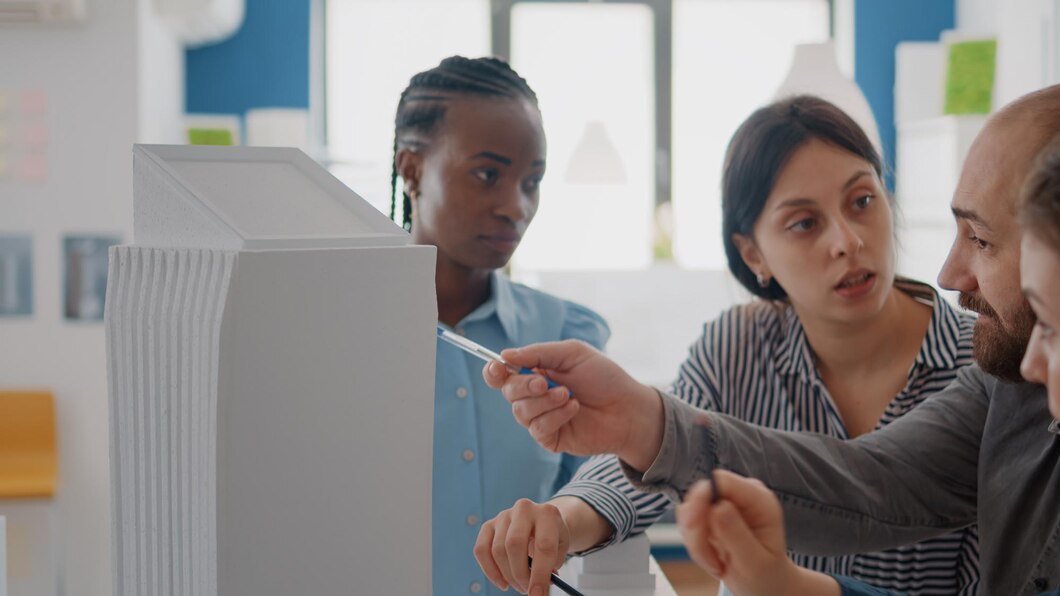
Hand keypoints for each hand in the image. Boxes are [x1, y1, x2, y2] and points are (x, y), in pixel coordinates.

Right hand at [474, 499, 569, 594]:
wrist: (542, 521)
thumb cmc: (552, 538)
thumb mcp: (560, 550)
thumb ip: (551, 566)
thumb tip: (537, 587)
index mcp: (547, 513)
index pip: (543, 546)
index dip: (540, 575)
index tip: (538, 595)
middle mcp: (524, 509)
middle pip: (514, 545)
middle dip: (520, 574)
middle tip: (526, 590)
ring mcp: (504, 515)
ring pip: (497, 550)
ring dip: (507, 575)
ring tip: (520, 585)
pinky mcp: (489, 524)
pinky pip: (481, 550)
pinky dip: (490, 571)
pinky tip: (502, 582)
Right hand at [483, 340, 663, 468]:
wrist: (628, 408)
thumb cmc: (605, 377)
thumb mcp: (573, 354)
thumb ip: (538, 353)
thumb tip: (504, 355)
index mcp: (536, 372)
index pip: (503, 373)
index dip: (494, 371)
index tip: (498, 367)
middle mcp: (534, 396)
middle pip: (507, 392)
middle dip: (523, 386)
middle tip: (545, 383)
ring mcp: (542, 418)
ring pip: (520, 412)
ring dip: (543, 402)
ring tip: (568, 395)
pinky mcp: (550, 438)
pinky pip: (538, 429)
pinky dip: (555, 416)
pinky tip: (574, 408)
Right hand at [676, 470, 839, 595]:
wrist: (766, 587)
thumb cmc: (766, 576)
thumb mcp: (755, 562)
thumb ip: (737, 534)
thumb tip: (718, 507)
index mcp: (759, 499)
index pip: (721, 480)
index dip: (702, 498)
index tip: (693, 526)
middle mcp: (741, 496)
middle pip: (700, 496)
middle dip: (697, 530)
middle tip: (710, 560)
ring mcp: (724, 504)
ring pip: (690, 512)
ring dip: (697, 543)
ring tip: (717, 565)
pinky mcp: (710, 515)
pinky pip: (689, 525)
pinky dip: (695, 546)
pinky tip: (713, 559)